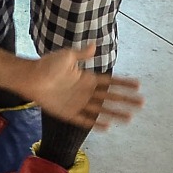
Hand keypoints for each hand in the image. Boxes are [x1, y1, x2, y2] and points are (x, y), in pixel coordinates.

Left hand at [18, 44, 142, 129]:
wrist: (31, 78)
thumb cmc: (47, 65)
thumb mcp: (67, 56)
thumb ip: (82, 54)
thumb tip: (95, 45)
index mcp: (87, 78)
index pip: (110, 82)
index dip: (124, 84)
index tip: (139, 85)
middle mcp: (85, 92)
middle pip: (110, 98)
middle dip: (126, 100)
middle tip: (142, 103)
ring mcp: (78, 104)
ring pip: (102, 110)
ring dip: (116, 114)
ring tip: (130, 118)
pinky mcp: (69, 114)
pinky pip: (85, 120)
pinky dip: (96, 124)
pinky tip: (108, 127)